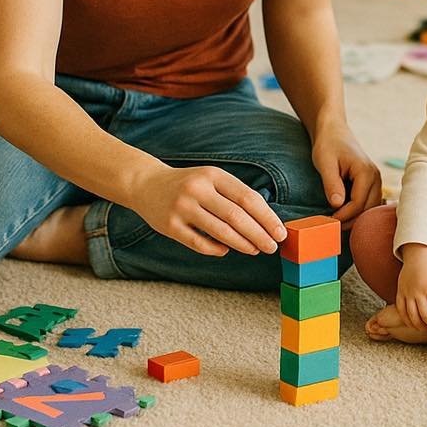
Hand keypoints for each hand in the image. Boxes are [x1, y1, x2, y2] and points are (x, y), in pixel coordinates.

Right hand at [133, 163, 285, 256]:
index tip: (280, 232)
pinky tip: (227, 250)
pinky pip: (199, 243)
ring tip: (256, 250)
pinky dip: (216, 249)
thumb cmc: (188, 184)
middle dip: (258, 234)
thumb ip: (234, 195)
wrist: (145, 184)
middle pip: (236, 216)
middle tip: (272, 247)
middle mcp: (197, 189)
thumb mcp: (211, 178)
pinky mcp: (169, 226)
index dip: (267, 217)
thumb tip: (265, 220)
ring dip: (242, 244)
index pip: (247, 198)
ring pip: (220, 231)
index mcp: (213, 175)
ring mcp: (182, 207)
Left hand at [311, 120, 382, 226]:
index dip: (344, 216)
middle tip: (333, 229)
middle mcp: (375, 177)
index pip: (358, 203)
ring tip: (338, 224)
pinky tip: (344, 216)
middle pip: (368, 209)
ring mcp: (375, 180)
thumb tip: (337, 205)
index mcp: (366, 172)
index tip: (329, 222)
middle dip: (351, 221)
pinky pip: (368, 202)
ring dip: (356, 218)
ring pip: (370, 207)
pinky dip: (358, 211)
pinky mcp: (371, 183)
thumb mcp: (325, 163)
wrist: (333, 131)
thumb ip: (331, 183)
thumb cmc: (328, 144)